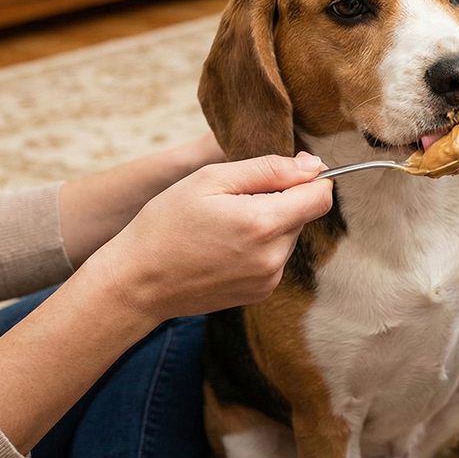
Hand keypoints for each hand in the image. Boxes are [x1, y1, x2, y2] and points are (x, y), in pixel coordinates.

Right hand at [87, 152, 332, 320]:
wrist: (137, 281)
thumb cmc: (167, 223)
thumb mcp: (211, 180)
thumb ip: (268, 169)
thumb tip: (313, 165)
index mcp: (263, 224)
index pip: (321, 196)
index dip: (308, 177)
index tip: (283, 171)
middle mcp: (273, 258)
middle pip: (304, 214)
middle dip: (281, 200)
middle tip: (233, 199)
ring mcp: (268, 280)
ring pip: (289, 236)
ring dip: (269, 223)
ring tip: (224, 224)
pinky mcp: (260, 293)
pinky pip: (275, 258)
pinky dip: (259, 246)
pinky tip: (225, 245)